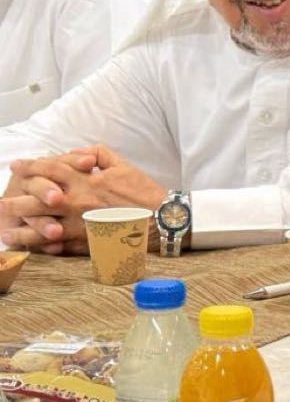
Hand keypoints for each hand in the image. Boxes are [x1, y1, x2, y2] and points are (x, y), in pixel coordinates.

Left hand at [0, 145, 163, 254]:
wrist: (162, 220)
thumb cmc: (144, 193)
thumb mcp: (123, 166)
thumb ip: (97, 155)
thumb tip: (75, 153)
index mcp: (86, 181)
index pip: (51, 170)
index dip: (31, 166)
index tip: (15, 165)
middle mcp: (78, 203)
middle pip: (37, 201)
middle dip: (14, 201)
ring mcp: (80, 225)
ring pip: (42, 228)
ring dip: (22, 230)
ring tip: (6, 232)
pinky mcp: (87, 243)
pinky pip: (60, 246)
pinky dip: (44, 247)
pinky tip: (33, 247)